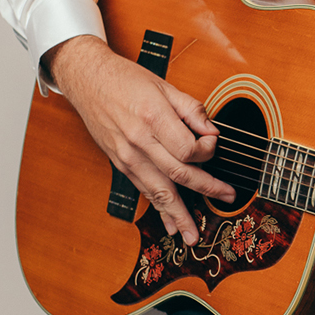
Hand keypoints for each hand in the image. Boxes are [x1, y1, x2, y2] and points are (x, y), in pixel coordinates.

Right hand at [44, 35, 234, 245]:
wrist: (87, 80)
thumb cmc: (125, 79)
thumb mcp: (164, 85)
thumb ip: (191, 109)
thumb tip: (212, 131)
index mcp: (153, 117)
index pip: (188, 149)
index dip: (207, 151)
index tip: (213, 144)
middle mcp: (139, 141)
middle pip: (178, 174)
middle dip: (206, 189)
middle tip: (227, 197)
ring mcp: (127, 156)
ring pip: (159, 191)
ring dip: (178, 215)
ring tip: (193, 234)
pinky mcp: (120, 164)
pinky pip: (143, 191)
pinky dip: (158, 209)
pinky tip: (170, 224)